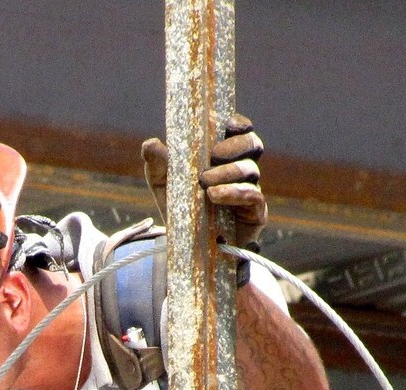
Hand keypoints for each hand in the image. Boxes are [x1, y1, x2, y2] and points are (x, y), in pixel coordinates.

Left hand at [140, 112, 266, 247]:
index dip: (239, 124)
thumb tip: (150, 143)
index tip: (227, 124)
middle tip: (214, 155)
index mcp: (224, 157)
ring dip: (228, 172)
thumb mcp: (165, 185)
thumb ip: (158, 164)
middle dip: (235, 146)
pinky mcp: (255, 214)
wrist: (188, 248)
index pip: (241, 132)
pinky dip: (234, 193)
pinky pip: (253, 196)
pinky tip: (215, 196)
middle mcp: (241, 171)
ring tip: (205, 184)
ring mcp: (251, 191)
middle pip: (253, 146)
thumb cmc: (181, 209)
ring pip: (251, 170)